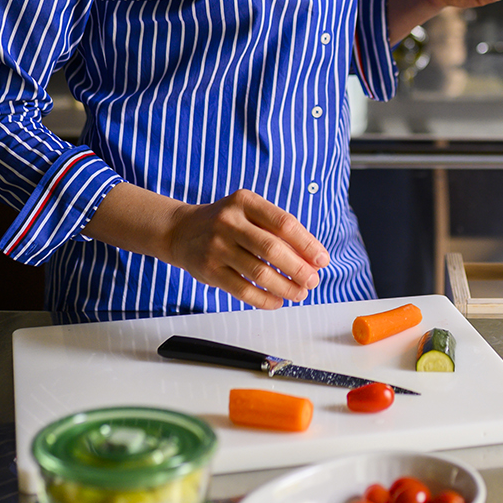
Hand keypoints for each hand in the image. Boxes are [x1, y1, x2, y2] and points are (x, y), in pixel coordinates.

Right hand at [164, 189, 329, 309]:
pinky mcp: (209, 270)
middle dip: (298, 268)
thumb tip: (311, 258)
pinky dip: (264, 299)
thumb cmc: (225, 222)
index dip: (307, 244)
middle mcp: (229, 221)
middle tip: (312, 280)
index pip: (284, 223)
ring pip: (259, 272)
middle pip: (272, 248)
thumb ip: (277, 230)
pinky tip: (277, 301)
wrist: (181, 231)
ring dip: (285, 287)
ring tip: (299, 293)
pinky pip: (242, 290)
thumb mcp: (249, 213)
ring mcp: (217, 246)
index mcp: (245, 201)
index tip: (321, 260)